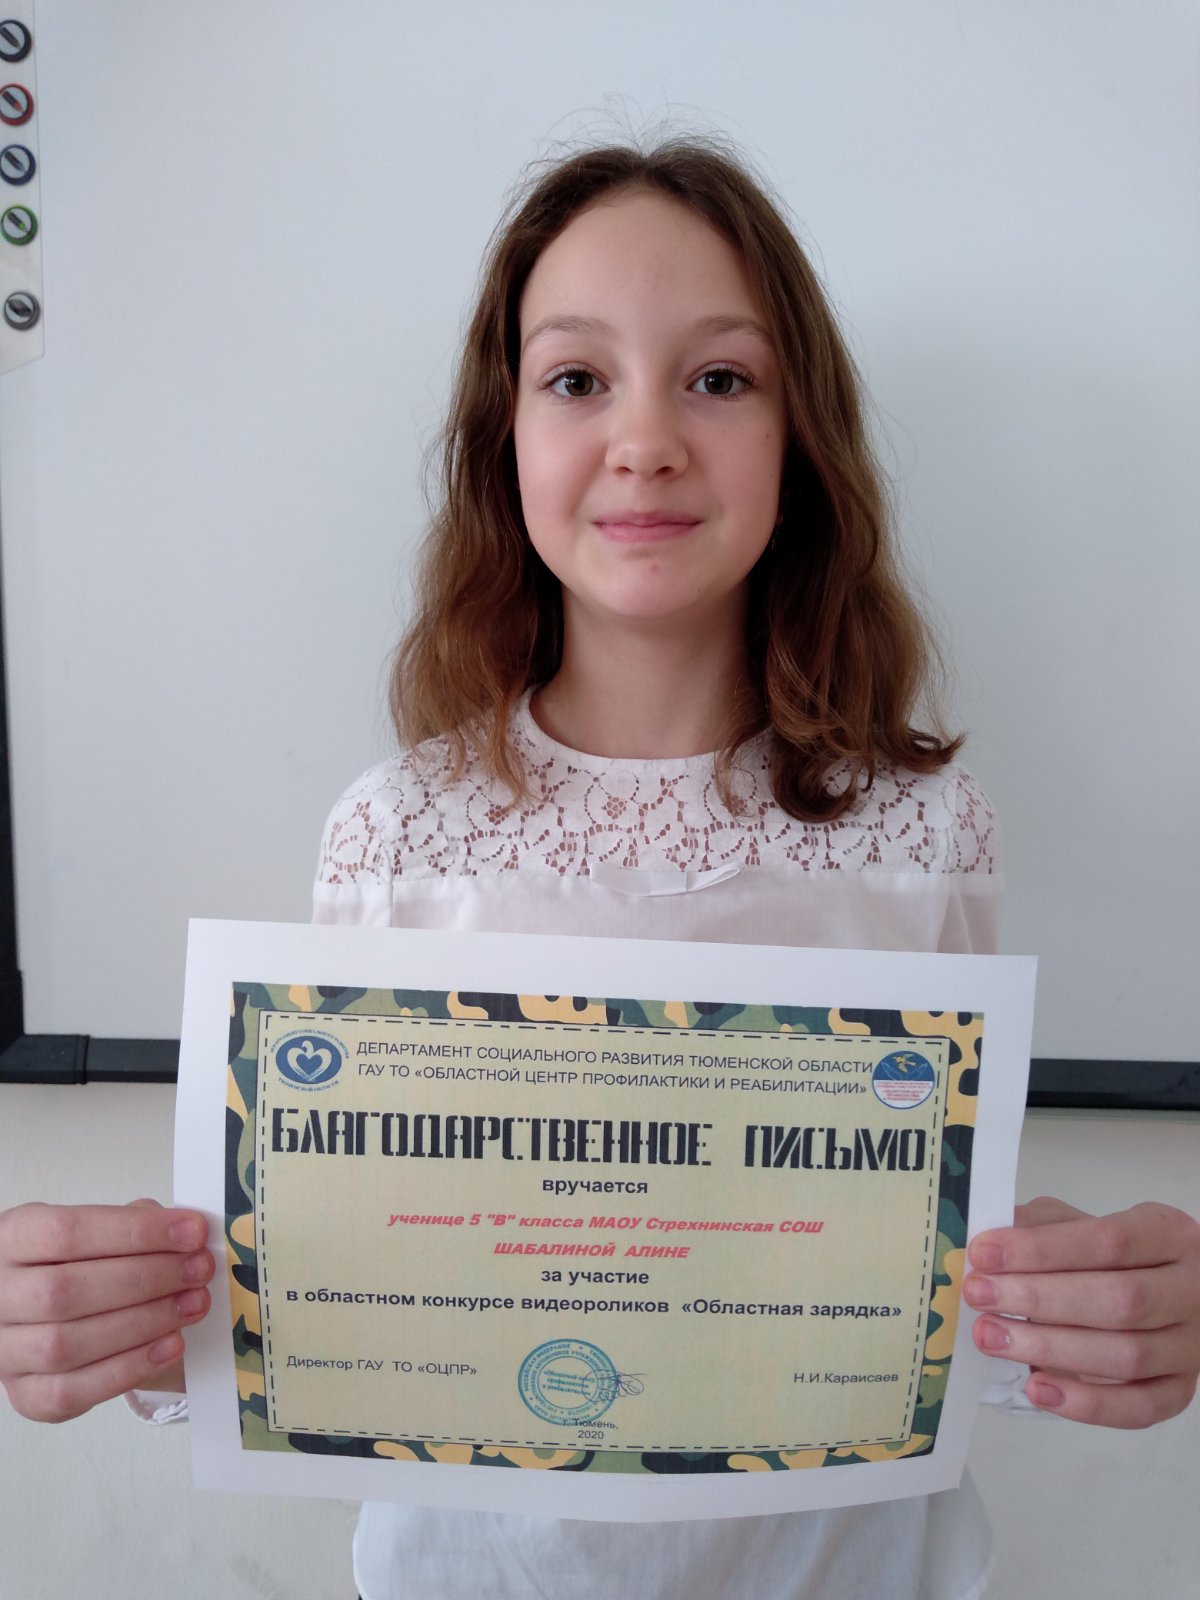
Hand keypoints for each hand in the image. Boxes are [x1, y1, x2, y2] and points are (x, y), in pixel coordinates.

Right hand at [0, 1199, 213, 1421]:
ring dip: (142, 1323)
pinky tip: (171, 1345)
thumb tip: (185, 1234)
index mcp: (11, 1238)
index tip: (192, 1232)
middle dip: (145, 1279)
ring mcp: (4, 1350)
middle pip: (63, 1291)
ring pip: (65, 1344)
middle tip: (198, 1270)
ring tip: (194, 1304)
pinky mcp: (25, 1394)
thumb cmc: (92, 1262)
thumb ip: (137, 1225)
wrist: (70, 1313)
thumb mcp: (106, 1230)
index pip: (65, 1232)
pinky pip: (70, 1391)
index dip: (135, 1232)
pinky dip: (127, 1369)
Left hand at [965, 1196, 1199, 1428]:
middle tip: (980, 1296)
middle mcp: (1191, 1289)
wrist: (1152, 1288)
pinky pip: (1139, 1408)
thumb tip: (989, 1242)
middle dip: (1040, 1299)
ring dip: (1050, 1349)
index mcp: (1168, 1233)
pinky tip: (1036, 1387)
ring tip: (991, 1336)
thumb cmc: (1104, 1252)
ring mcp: (1190, 1345)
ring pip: (1127, 1356)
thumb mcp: (1074, 1221)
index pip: (1109, 1241)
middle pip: (1120, 1301)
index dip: (1042, 1249)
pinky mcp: (1180, 1389)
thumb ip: (1038, 1226)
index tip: (984, 1254)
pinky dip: (1086, 1404)